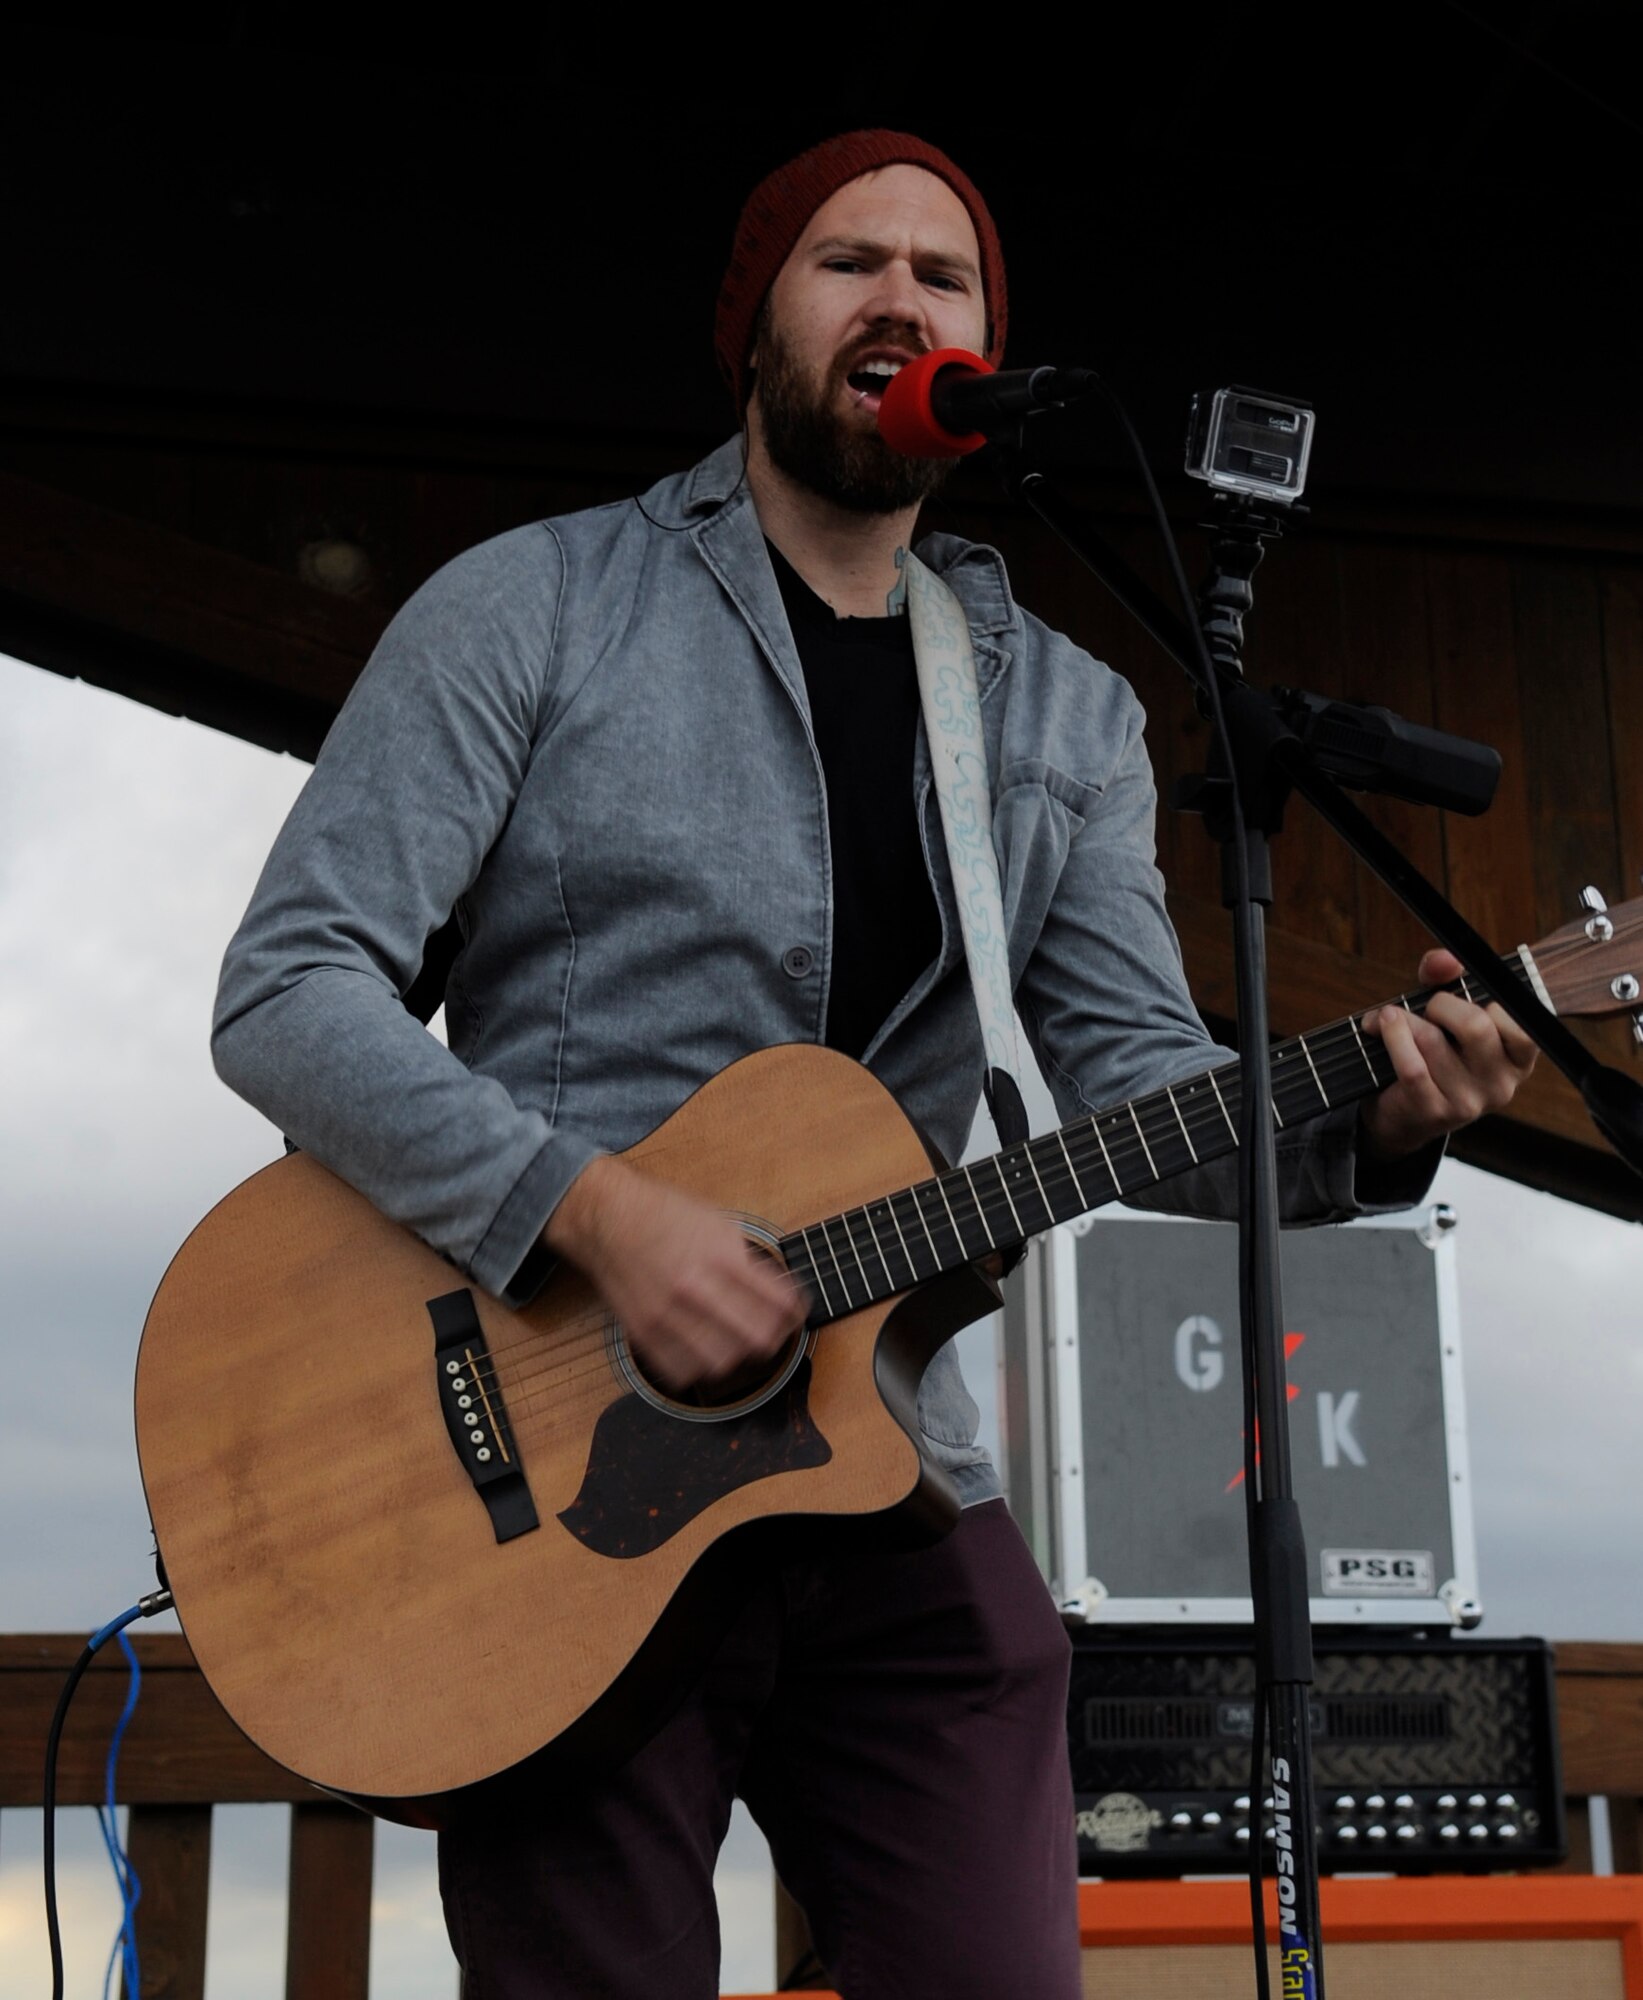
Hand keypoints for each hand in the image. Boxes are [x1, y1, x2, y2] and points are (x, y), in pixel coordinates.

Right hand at [544, 1156, 807, 1391]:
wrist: (609, 1218)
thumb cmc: (666, 1214)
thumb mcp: (719, 1223)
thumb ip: (748, 1262)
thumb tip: (779, 1295)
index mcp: (719, 1256)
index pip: (777, 1302)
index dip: (796, 1312)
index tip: (796, 1312)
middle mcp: (694, 1288)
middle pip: (756, 1338)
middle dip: (774, 1337)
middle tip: (775, 1331)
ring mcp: (666, 1315)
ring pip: (723, 1362)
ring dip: (739, 1355)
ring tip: (741, 1342)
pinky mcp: (643, 1333)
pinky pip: (683, 1372)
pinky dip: (702, 1367)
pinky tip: (707, 1350)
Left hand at [1358, 948, 1537, 1159]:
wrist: (1401, 1114)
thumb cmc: (1432, 1053)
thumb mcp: (1445, 1012)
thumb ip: (1446, 978)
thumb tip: (1444, 959)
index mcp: (1518, 1059)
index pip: (1524, 1024)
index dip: (1491, 1001)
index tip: (1469, 999)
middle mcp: (1501, 1084)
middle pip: (1475, 1025)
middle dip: (1442, 1005)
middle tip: (1428, 1008)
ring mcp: (1468, 1102)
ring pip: (1433, 1040)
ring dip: (1403, 1020)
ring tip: (1389, 1019)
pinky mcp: (1433, 1111)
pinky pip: (1411, 1065)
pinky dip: (1390, 1036)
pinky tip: (1378, 1026)